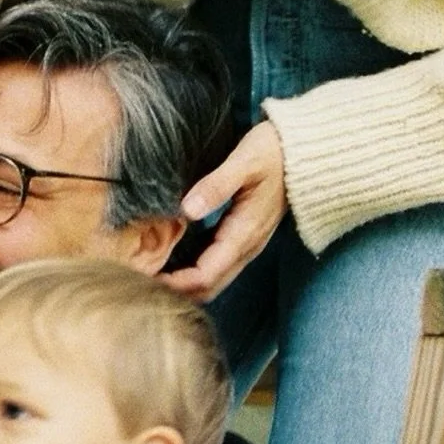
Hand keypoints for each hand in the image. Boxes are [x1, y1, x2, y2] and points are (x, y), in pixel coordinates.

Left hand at [162, 120, 287, 301]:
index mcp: (245, 234)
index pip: (206, 274)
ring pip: (213, 279)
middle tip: (138, 284)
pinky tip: (171, 263)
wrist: (304, 152)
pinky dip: (192, 272)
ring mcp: (246, 244)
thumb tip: (187, 209)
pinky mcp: (242, 237)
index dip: (176, 284)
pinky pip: (216, 265)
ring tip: (149, 277)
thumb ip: (217, 185)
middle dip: (176, 292)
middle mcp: (246, 246)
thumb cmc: (273, 152)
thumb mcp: (245, 161)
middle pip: (209, 287)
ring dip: (183, 285)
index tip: (144, 281)